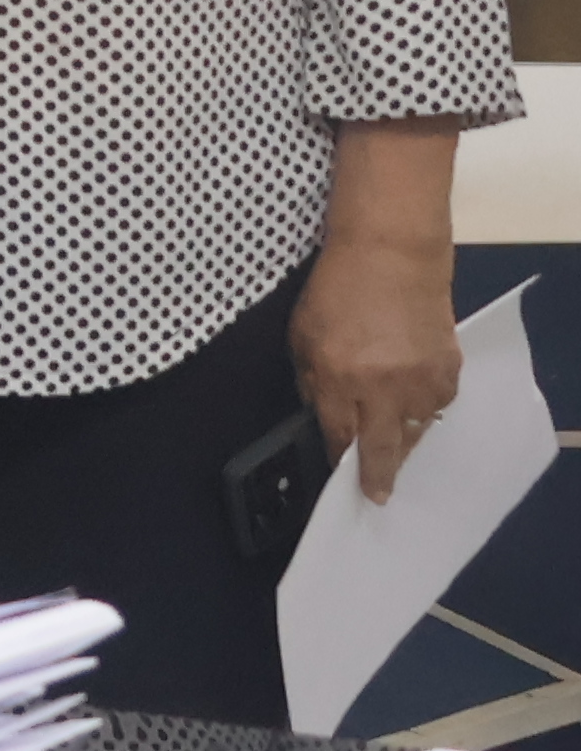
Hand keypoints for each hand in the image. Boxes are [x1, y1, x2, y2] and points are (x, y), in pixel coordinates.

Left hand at [297, 232, 465, 502]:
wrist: (391, 254)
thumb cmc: (338, 288)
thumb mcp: (302, 335)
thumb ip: (312, 381)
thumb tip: (324, 415)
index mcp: (338, 377)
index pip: (339, 436)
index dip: (340, 459)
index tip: (341, 476)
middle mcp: (381, 385)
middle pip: (383, 448)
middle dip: (379, 477)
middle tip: (379, 496)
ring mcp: (419, 378)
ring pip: (415, 430)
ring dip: (404, 441)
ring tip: (394, 447)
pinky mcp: (448, 368)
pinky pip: (437, 405)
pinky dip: (425, 409)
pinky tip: (413, 406)